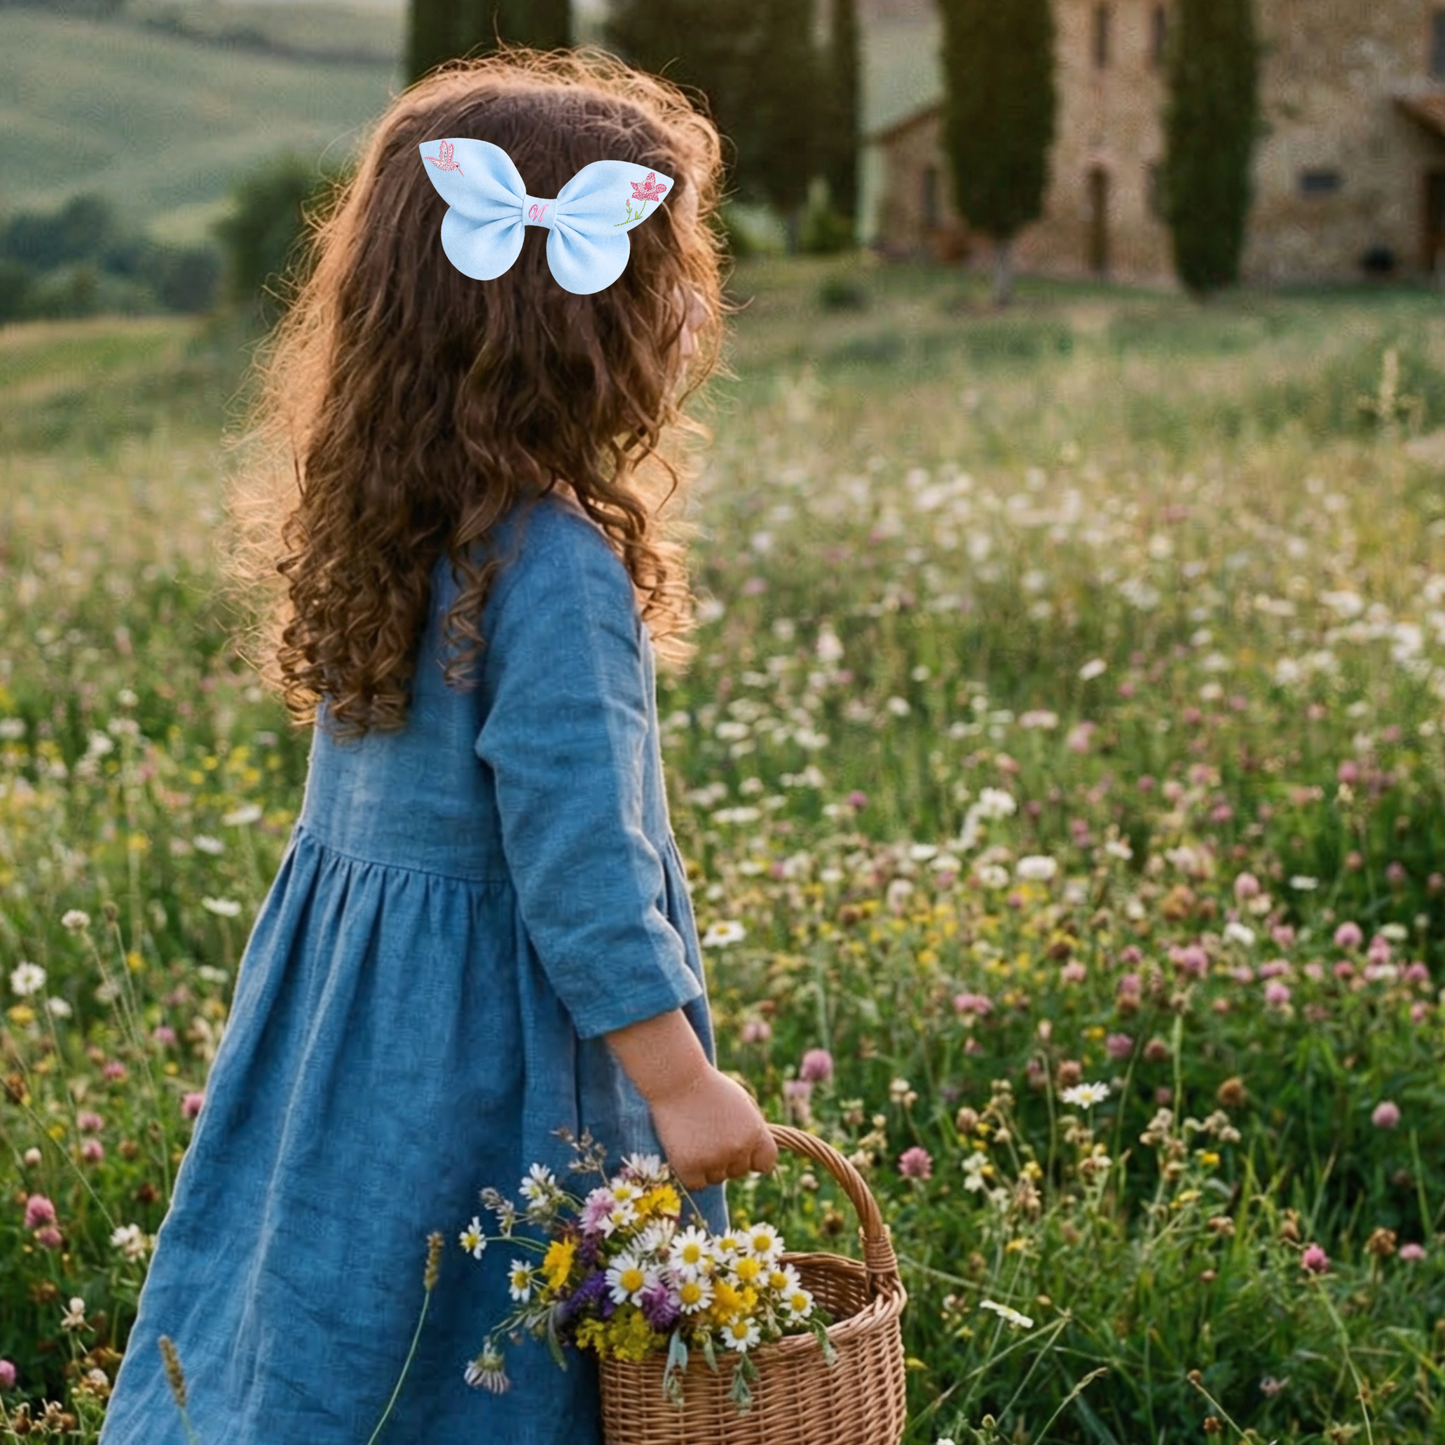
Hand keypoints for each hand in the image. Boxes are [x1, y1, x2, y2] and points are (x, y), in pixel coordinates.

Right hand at [649, 1065, 778, 1191]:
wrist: (677, 1078)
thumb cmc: (708, 1086)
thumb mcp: (741, 1103)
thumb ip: (751, 1129)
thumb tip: (756, 1156)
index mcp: (755, 1132)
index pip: (766, 1163)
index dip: (753, 1158)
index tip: (741, 1150)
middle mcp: (738, 1148)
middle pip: (738, 1171)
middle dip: (727, 1159)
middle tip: (709, 1135)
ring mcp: (714, 1159)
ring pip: (716, 1178)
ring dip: (707, 1165)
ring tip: (695, 1137)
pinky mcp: (690, 1166)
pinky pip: (696, 1184)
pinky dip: (690, 1173)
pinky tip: (684, 1150)